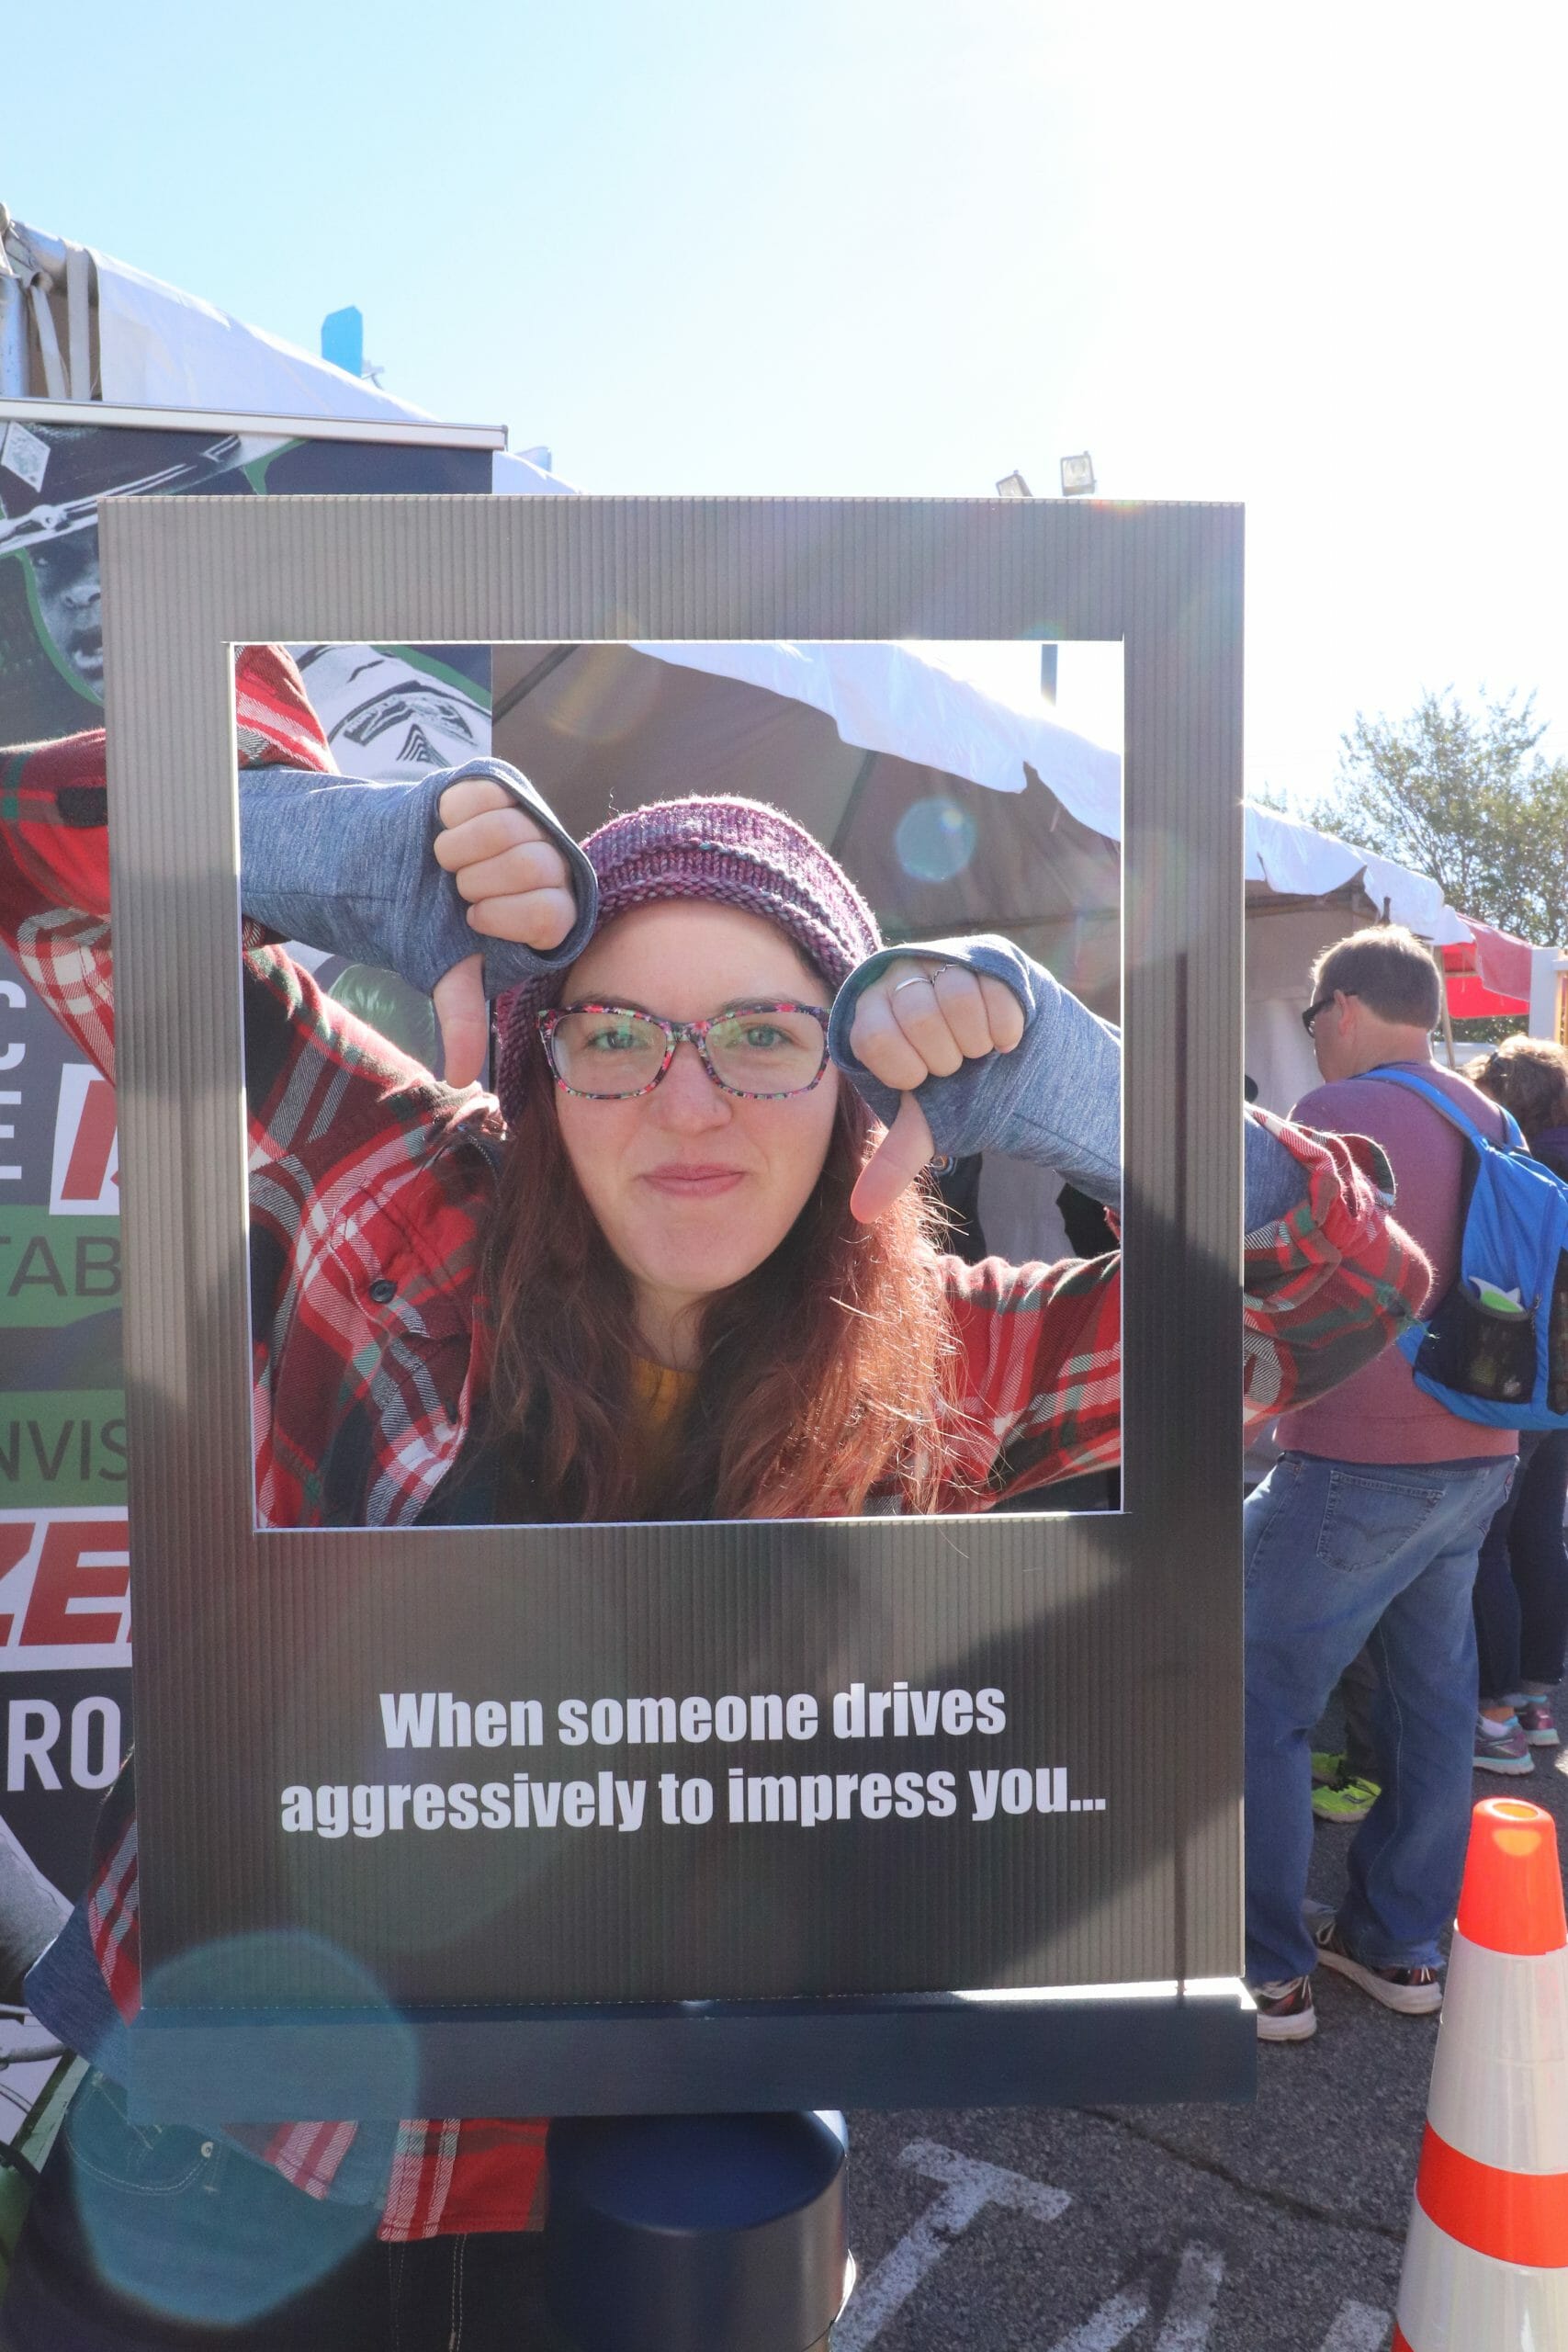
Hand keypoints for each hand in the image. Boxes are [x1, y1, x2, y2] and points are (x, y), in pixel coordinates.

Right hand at [430, 776, 579, 1086]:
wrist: (405, 870)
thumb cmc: (440, 926)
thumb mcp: (451, 969)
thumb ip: (462, 1016)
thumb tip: (459, 1079)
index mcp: (554, 914)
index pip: (551, 913)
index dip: (504, 918)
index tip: (474, 923)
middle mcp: (555, 867)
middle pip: (533, 866)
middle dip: (479, 883)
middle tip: (460, 892)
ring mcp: (533, 823)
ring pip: (511, 827)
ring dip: (463, 849)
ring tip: (449, 862)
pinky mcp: (506, 787)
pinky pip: (487, 796)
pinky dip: (455, 816)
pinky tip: (447, 829)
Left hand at [847, 959, 1025, 1222]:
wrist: (999, 1053)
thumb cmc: (949, 1086)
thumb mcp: (922, 1119)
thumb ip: (893, 1159)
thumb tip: (861, 1212)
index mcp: (867, 1016)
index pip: (875, 1040)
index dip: (908, 1070)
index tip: (921, 1077)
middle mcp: (895, 979)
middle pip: (918, 1017)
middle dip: (947, 1057)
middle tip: (953, 1063)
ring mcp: (937, 961)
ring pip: (956, 999)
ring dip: (976, 1040)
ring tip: (976, 1048)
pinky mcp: (982, 955)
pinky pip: (994, 993)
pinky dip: (1003, 1027)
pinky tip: (999, 1033)